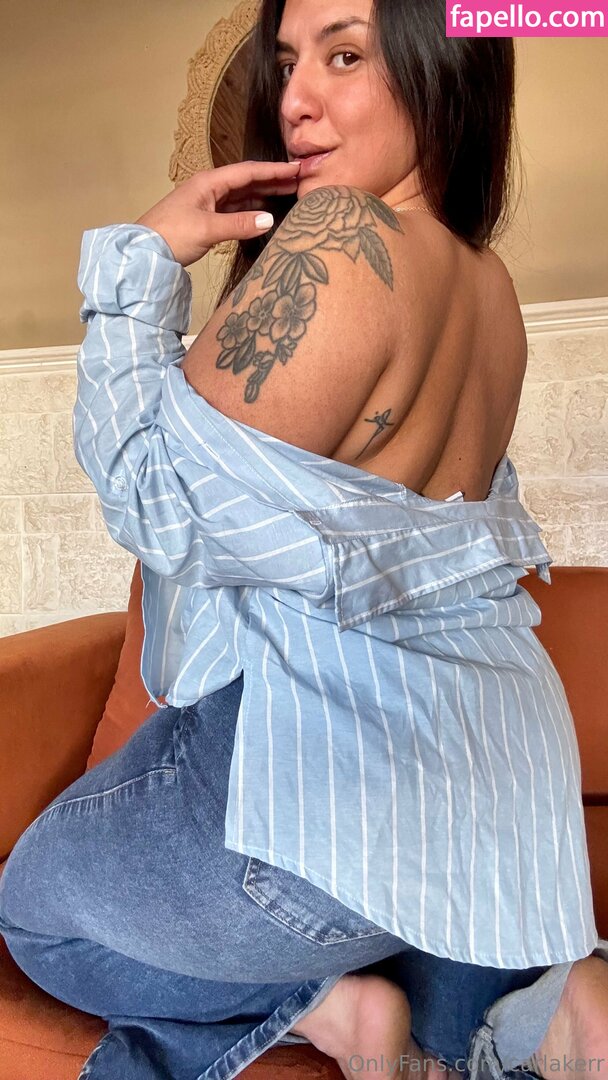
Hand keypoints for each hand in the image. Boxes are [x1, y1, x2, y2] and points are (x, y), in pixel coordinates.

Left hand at [134, 159, 301, 267]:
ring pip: (241, 195)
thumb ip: (239, 224)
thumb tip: (270, 219)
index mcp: (209, 182)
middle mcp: (209, 188)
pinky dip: (251, 210)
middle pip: (246, 180)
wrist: (144, 253)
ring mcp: (207, 203)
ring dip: (263, 194)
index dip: (273, 171)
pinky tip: (264, 213)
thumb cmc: (171, 235)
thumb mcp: (207, 229)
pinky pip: (234, 210)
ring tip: (287, 193)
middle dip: (271, 180)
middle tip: (298, 180)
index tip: (295, 169)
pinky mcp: (205, 219)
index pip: (247, 172)